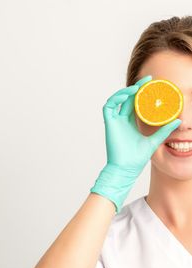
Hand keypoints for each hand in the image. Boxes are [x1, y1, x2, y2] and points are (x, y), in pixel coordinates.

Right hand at [90, 75, 181, 212]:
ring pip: (116, 100)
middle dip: (136, 87)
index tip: (151, 84)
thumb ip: (164, 130)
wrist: (126, 169)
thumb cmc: (137, 158)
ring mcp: (115, 122)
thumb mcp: (154, 140)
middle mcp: (122, 121)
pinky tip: (126, 95)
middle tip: (147, 80)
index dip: (141, 93)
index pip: (135, 103)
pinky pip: (109, 107)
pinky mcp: (109, 125)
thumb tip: (177, 121)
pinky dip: (115, 99)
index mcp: (131, 123)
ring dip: (125, 92)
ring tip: (136, 87)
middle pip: (127, 99)